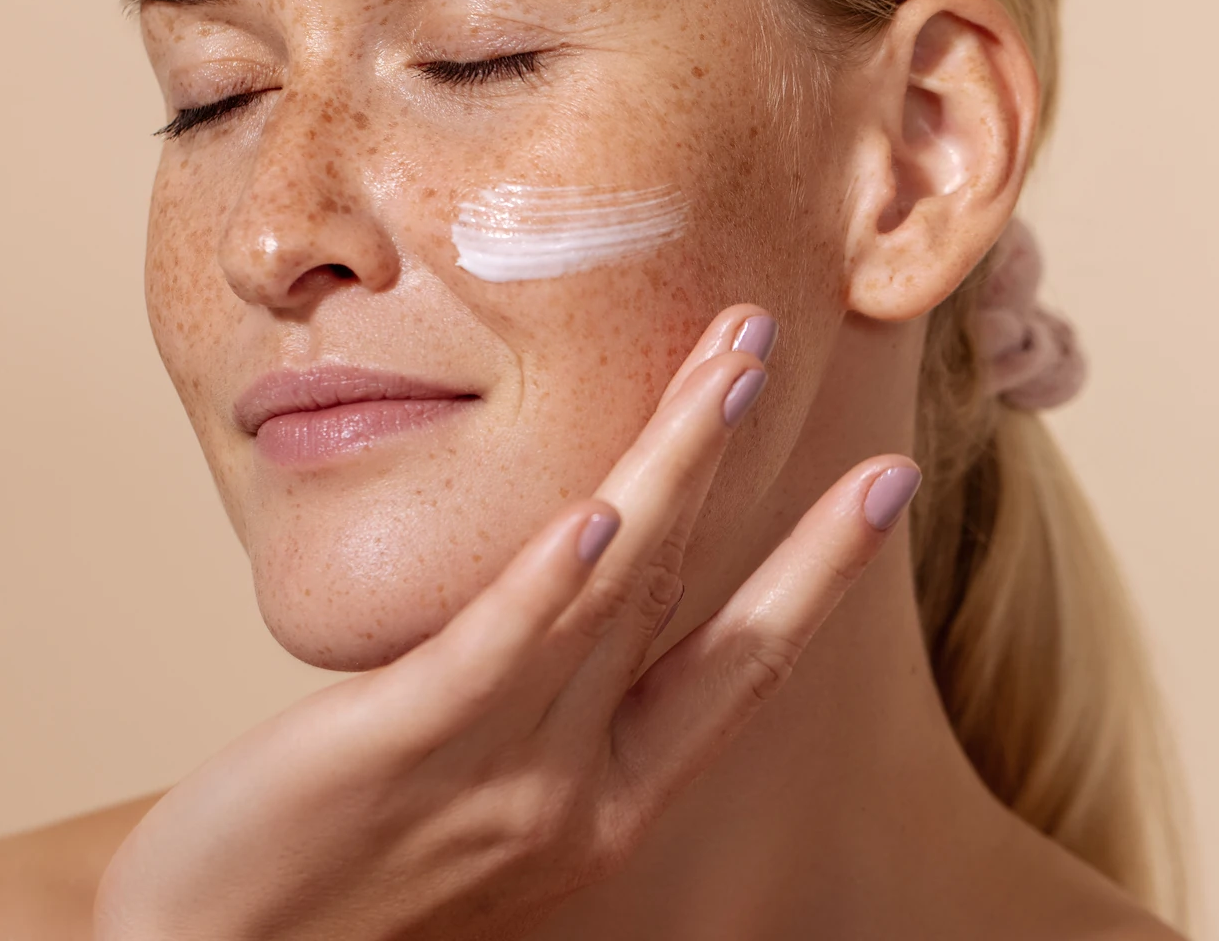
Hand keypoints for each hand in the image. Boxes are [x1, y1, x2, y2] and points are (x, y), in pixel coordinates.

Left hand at [93, 306, 922, 940]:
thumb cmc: (333, 873)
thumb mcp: (470, 791)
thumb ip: (528, 698)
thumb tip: (566, 576)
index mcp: (607, 804)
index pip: (739, 664)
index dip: (818, 569)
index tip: (885, 483)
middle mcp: (578, 795)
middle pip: (691, 605)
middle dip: (749, 468)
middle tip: (786, 346)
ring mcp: (499, 775)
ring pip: (614, 602)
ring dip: (676, 469)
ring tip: (727, 367)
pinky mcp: (400, 751)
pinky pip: (494, 656)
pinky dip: (552, 583)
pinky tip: (597, 511)